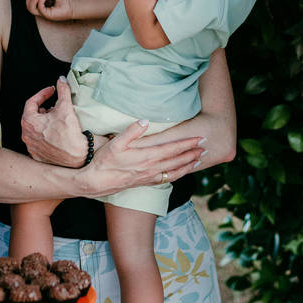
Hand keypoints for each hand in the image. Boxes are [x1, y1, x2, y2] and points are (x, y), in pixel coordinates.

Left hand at [21, 78, 88, 165]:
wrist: (77, 156)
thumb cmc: (69, 134)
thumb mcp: (65, 107)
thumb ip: (62, 91)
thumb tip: (61, 81)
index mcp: (29, 122)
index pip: (32, 102)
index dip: (43, 94)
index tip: (51, 92)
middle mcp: (26, 135)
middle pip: (32, 115)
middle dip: (44, 109)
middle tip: (55, 107)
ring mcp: (31, 146)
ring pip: (35, 128)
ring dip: (44, 122)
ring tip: (56, 119)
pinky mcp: (37, 155)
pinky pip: (38, 140)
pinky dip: (45, 134)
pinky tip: (55, 132)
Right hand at [26, 0, 75, 21]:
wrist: (71, 4)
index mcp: (43, 6)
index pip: (31, 6)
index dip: (28, 0)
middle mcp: (43, 11)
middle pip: (29, 8)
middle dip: (29, 1)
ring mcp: (45, 14)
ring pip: (32, 10)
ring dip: (33, 1)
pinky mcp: (48, 15)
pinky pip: (40, 9)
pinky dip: (40, 2)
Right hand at [80, 119, 205, 196]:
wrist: (97, 182)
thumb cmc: (105, 161)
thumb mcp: (116, 143)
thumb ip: (132, 131)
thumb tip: (146, 120)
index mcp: (147, 157)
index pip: (172, 149)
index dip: (187, 143)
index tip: (199, 138)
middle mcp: (152, 168)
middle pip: (178, 160)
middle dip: (193, 153)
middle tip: (206, 147)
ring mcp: (150, 177)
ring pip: (175, 172)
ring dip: (189, 165)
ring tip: (200, 160)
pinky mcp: (146, 183)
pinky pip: (167, 179)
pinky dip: (178, 175)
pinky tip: (182, 172)